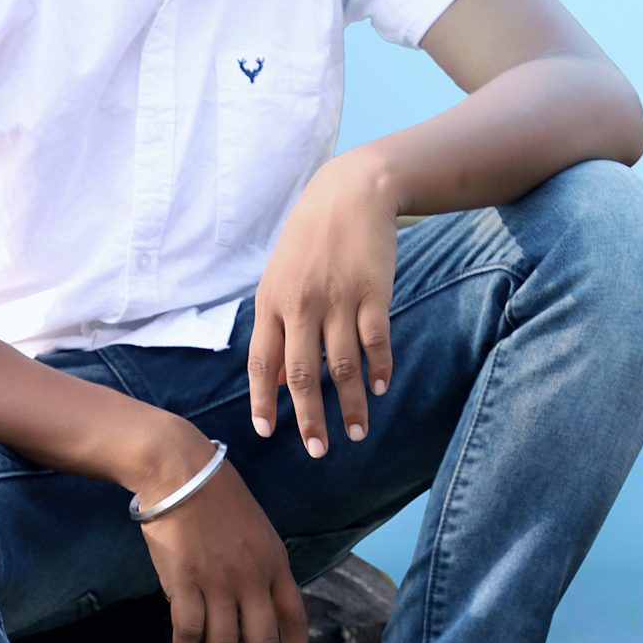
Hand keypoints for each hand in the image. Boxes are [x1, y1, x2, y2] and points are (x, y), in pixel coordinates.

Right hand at [126, 421, 309, 642]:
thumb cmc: (217, 496)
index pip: (294, 617)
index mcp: (275, 563)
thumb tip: (255, 606)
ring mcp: (219, 580)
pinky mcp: (185, 581)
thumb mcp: (257, 530)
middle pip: (263, 641)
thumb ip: (260, 567)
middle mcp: (252, 576)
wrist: (181, 470)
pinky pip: (188, 629)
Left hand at [247, 152, 397, 454]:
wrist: (351, 191)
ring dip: (350, 405)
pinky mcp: (372, 292)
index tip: (267, 432)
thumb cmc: (310, 238)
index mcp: (272, 301)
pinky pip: (375, 341)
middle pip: (303, 375)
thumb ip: (276, 325)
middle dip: (309, 418)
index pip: (262, 362)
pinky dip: (378, 369)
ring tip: (356, 432)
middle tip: (317, 450)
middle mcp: (301, 304)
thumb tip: (279, 381)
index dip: (263, 400)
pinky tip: (380, 390)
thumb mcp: (280, 276)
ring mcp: (338, 299)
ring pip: (342, 366)